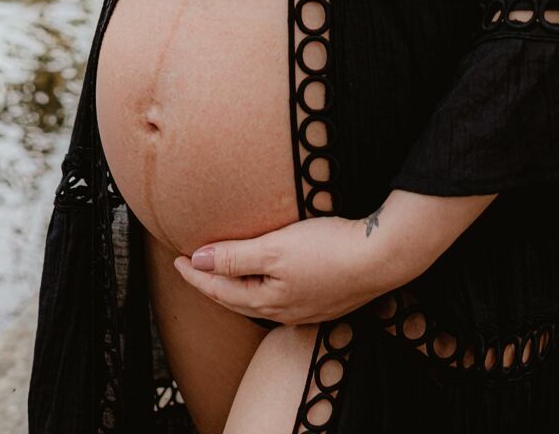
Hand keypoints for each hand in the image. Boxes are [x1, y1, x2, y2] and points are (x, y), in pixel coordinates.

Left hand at [172, 215, 393, 325]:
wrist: (380, 257)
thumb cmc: (328, 249)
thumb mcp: (275, 247)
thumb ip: (235, 256)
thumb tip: (198, 260)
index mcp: (268, 300)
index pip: (220, 289)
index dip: (196, 274)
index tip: (177, 259)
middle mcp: (284, 311)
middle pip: (237, 300)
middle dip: (212, 285)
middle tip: (192, 268)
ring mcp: (306, 308)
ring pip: (260, 302)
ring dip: (238, 288)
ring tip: (224, 274)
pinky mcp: (324, 300)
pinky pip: (282, 299)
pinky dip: (264, 289)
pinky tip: (270, 282)